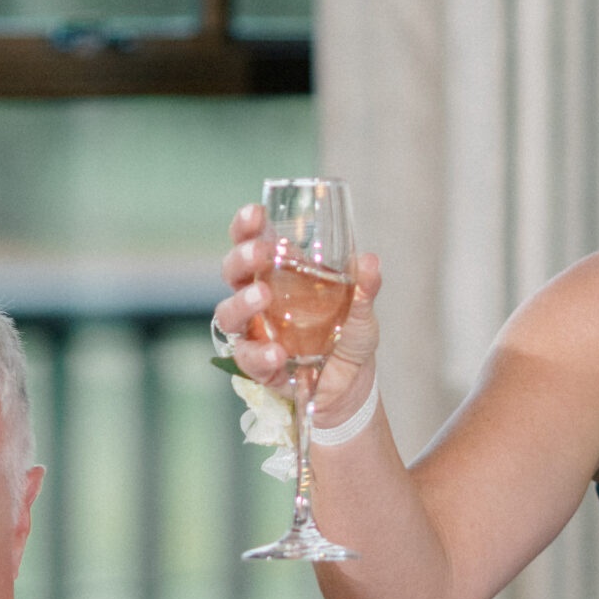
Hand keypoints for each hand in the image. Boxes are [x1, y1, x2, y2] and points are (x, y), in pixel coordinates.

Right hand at [215, 201, 383, 422]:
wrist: (352, 386)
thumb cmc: (348, 337)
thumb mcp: (362, 309)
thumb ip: (364, 286)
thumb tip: (369, 261)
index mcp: (278, 274)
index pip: (250, 242)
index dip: (246, 226)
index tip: (255, 212)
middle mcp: (259, 300)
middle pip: (232, 273)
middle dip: (240, 258)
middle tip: (259, 252)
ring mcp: (256, 333)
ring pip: (228, 314)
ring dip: (241, 302)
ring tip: (262, 296)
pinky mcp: (259, 366)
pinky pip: (248, 358)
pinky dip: (260, 353)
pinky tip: (278, 352)